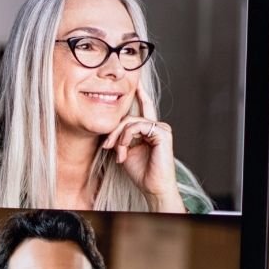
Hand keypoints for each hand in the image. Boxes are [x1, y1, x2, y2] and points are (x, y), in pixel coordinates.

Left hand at [101, 85, 185, 211]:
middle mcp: (156, 126)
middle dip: (114, 131)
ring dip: (119, 137)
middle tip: (106, 146)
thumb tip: (110, 129)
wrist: (152, 186)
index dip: (139, 94)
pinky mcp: (162, 133)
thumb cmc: (140, 171)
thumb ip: (120, 136)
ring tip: (117, 152)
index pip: (143, 107)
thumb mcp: (124, 150)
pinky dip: (126, 137)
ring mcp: (160, 128)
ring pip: (131, 121)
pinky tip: (124, 149)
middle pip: (129, 117)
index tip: (134, 83)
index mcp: (148, 129)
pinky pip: (137, 126)